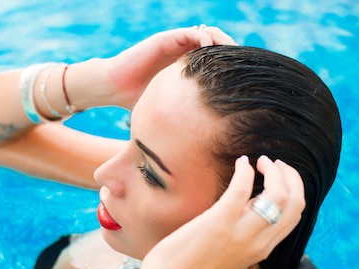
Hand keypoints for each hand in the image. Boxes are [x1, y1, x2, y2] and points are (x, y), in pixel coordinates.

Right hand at [103, 26, 236, 107]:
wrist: (113, 88)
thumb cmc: (137, 102)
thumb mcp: (169, 112)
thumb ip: (185, 120)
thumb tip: (206, 145)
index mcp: (187, 69)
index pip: (218, 61)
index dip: (232, 66)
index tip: (245, 79)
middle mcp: (184, 54)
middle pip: (218, 45)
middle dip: (232, 52)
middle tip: (245, 65)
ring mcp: (176, 45)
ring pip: (208, 34)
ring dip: (221, 41)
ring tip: (230, 55)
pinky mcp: (167, 39)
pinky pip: (191, 32)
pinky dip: (203, 38)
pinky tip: (209, 52)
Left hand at [134, 156, 304, 268]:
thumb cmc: (190, 268)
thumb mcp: (228, 252)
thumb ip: (244, 231)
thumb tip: (252, 202)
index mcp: (262, 250)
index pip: (294, 216)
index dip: (293, 190)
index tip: (279, 176)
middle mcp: (258, 243)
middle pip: (295, 203)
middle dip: (290, 177)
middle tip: (273, 163)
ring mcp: (241, 234)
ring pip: (279, 195)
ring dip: (274, 171)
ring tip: (260, 161)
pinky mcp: (219, 223)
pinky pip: (242, 189)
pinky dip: (245, 171)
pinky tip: (241, 162)